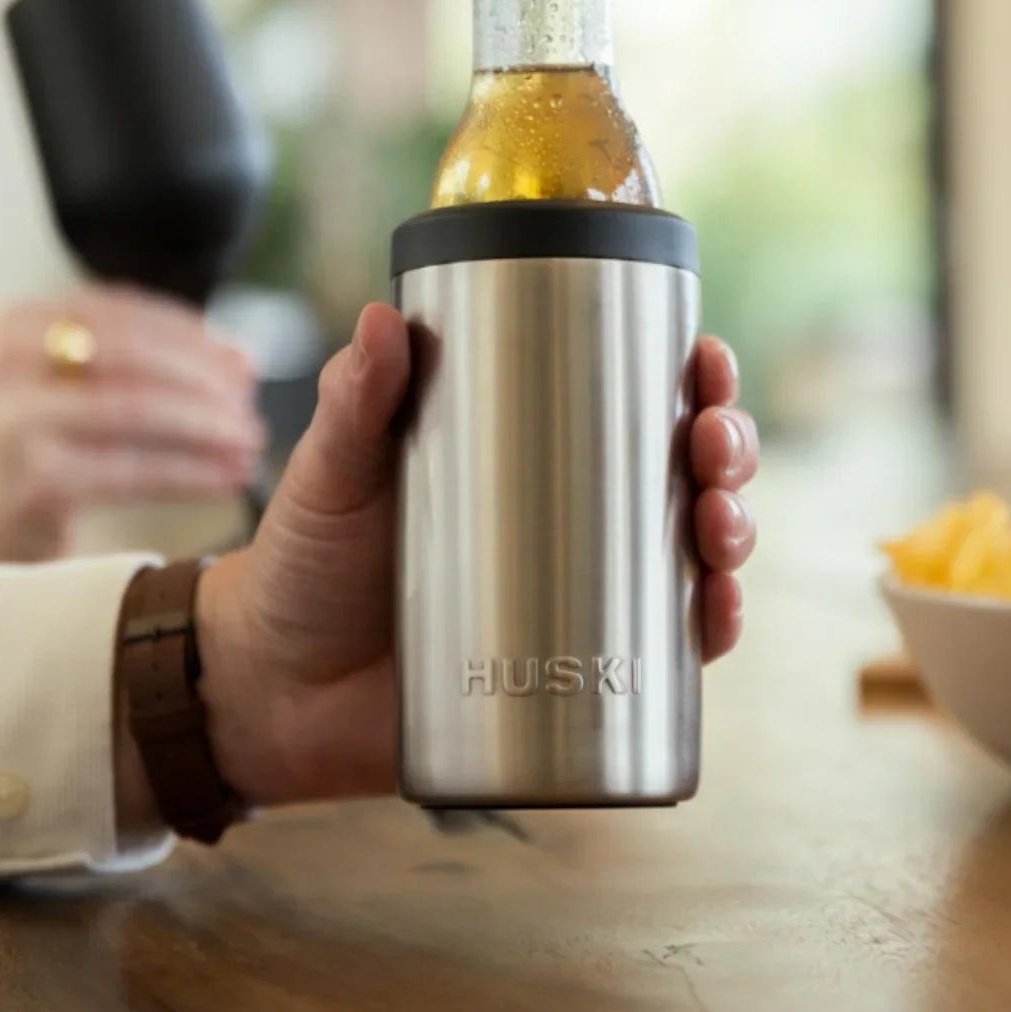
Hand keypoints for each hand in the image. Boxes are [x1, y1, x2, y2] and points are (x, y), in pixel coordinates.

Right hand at [0, 285, 264, 563]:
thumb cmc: (39, 451)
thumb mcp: (68, 386)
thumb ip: (141, 361)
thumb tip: (242, 359)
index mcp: (25, 323)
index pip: (128, 314)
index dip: (196, 337)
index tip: (245, 362)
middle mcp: (12, 362)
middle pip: (137, 357)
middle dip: (208, 381)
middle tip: (252, 406)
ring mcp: (19, 421)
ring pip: (139, 410)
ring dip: (209, 427)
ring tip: (250, 443)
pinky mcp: (36, 480)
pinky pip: (135, 471)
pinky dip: (192, 474)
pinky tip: (229, 480)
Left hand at [188, 303, 757, 811]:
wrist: (275, 692)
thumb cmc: (306, 565)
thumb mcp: (331, 473)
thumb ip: (354, 402)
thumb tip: (382, 319)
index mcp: (525, 446)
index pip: (629, 396)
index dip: (688, 375)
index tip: (704, 360)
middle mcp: (570, 514)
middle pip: (683, 466)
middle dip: (726, 446)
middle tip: (710, 444)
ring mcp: (580, 592)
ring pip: (695, 548)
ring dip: (735, 526)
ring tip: (718, 523)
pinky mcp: (577, 670)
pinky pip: (671, 647)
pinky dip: (713, 625)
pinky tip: (720, 609)